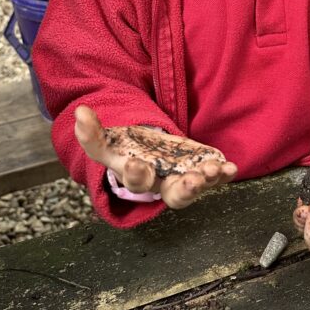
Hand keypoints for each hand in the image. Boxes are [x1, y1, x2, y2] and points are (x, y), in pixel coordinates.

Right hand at [74, 105, 237, 209]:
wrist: (146, 151)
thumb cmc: (124, 150)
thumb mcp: (106, 143)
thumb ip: (91, 133)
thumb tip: (80, 112)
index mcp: (138, 178)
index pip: (136, 182)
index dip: (136, 174)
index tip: (138, 164)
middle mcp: (163, 185)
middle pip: (174, 196)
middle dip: (185, 190)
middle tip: (192, 181)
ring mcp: (185, 179)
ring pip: (198, 187)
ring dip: (207, 180)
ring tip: (214, 170)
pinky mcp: (202, 170)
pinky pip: (215, 177)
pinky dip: (223, 174)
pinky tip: (230, 168)